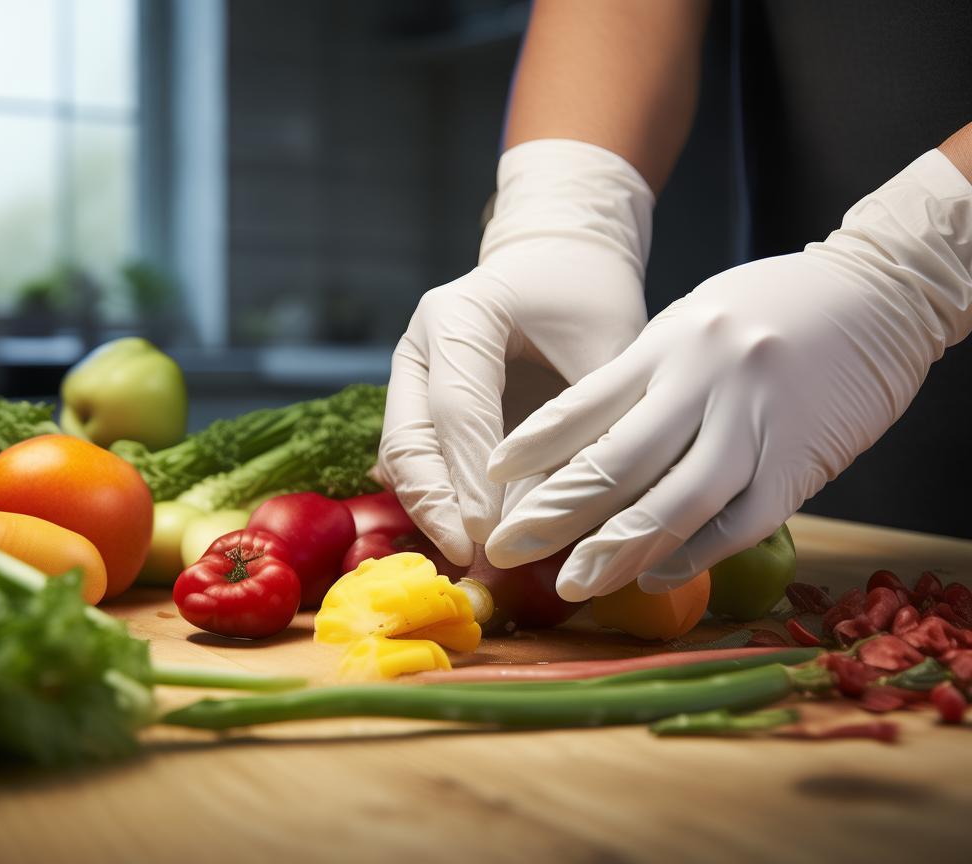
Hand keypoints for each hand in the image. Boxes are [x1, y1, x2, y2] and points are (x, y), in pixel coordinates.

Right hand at [378, 139, 653, 565]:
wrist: (560, 263)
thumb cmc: (589, 298)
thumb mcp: (605, 348)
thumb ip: (586, 424)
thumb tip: (571, 515)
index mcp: (460, 315)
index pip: (457, 407)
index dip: (469, 477)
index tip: (487, 536)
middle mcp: (419, 345)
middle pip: (409, 435)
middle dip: (435, 503)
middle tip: (467, 557)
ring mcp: (410, 375)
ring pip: (402, 454)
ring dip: (431, 509)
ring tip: (468, 560)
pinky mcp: (417, 403)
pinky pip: (415, 460)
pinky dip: (437, 500)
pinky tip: (464, 540)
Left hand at [486, 149, 971, 598]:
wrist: (878, 294)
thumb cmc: (765, 310)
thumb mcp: (690, 324)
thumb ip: (638, 382)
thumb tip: (572, 454)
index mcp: (668, 341)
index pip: (585, 402)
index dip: (532, 446)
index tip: (490, 479)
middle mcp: (704, 379)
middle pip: (617, 459)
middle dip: (554, 512)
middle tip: (507, 550)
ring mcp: (754, 422)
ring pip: (675, 500)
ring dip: (617, 549)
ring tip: (571, 584)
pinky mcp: (800, 462)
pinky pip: (740, 521)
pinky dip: (693, 552)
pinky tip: (652, 573)